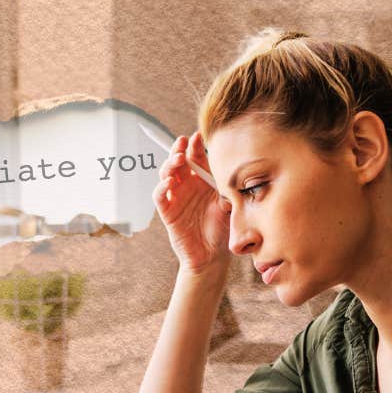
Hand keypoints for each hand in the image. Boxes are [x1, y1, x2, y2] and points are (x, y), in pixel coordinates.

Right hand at [152, 131, 228, 274]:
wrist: (212, 256)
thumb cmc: (221, 230)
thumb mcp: (228, 206)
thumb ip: (227, 190)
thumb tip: (232, 174)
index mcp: (203, 181)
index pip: (196, 159)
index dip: (195, 147)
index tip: (198, 136)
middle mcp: (187, 186)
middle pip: (178, 162)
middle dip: (178, 150)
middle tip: (182, 144)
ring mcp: (176, 198)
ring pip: (166, 175)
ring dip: (170, 165)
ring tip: (178, 160)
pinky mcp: (168, 213)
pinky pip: (159, 197)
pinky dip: (161, 188)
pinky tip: (168, 182)